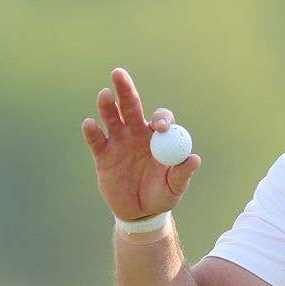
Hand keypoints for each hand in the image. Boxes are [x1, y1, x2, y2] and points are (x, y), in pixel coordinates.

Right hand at [82, 68, 200, 220]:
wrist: (140, 212)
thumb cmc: (162, 195)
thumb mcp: (175, 187)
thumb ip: (182, 173)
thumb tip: (194, 159)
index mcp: (159, 137)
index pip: (161, 119)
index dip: (161, 119)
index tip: (160, 127)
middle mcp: (138, 133)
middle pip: (131, 106)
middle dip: (126, 90)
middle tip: (119, 74)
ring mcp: (119, 142)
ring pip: (111, 118)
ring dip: (107, 106)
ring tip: (105, 94)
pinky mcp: (102, 155)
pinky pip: (96, 140)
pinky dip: (92, 132)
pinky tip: (90, 124)